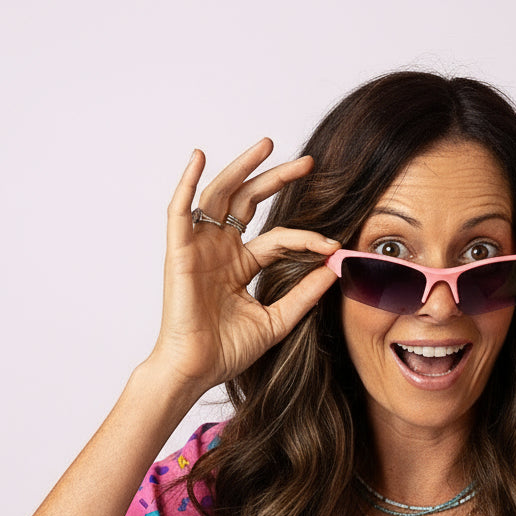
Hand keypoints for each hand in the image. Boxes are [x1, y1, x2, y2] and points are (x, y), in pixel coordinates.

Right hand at [150, 139, 339, 391]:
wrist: (197, 370)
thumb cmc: (228, 350)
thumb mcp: (278, 320)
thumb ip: (305, 294)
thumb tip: (336, 268)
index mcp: (241, 265)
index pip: (278, 238)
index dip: (306, 238)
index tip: (333, 244)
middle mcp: (220, 250)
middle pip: (249, 203)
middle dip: (276, 179)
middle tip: (307, 162)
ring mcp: (199, 248)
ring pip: (220, 196)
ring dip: (241, 168)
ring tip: (266, 145)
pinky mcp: (179, 252)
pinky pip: (179, 211)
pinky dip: (187, 183)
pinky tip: (199, 157)